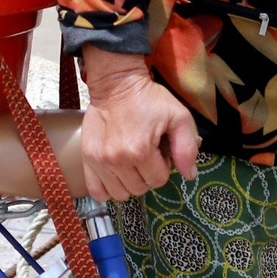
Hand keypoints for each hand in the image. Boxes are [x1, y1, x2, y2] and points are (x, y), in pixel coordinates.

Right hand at [79, 47, 199, 200]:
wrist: (115, 84)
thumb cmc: (148, 99)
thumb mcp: (178, 116)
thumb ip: (187, 148)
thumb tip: (189, 176)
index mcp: (141, 151)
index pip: (159, 180)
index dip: (163, 166)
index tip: (158, 150)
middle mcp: (118, 160)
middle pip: (140, 188)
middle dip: (147, 174)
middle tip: (145, 153)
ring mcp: (100, 161)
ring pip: (120, 193)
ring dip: (128, 182)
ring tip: (130, 162)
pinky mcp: (87, 158)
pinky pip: (97, 191)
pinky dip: (107, 188)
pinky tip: (114, 175)